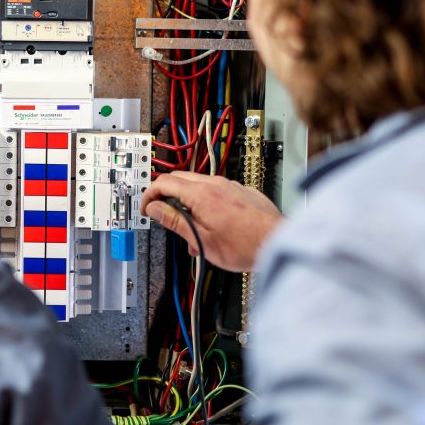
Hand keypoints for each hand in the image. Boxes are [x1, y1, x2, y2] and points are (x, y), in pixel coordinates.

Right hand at [141, 171, 282, 271]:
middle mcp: (217, 184)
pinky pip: (216, 191)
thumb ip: (175, 221)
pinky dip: (205, 203)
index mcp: (202, 194)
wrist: (278, 242)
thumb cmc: (245, 246)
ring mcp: (231, 186)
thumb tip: (155, 208)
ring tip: (191, 230)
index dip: (150, 194)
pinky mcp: (242, 192)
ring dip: (187, 201)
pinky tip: (210, 226)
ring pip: (198, 185)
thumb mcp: (201, 240)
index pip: (164, 182)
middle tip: (162, 214)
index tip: (147, 208)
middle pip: (180, 178)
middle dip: (166, 195)